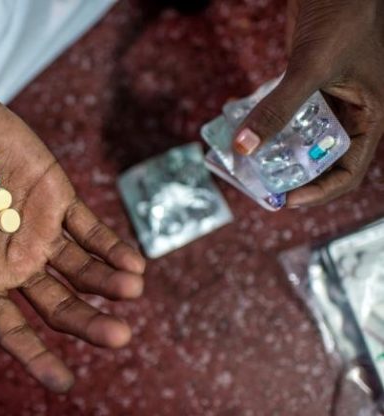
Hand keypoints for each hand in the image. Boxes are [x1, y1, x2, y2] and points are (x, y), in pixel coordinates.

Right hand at [0, 73, 145, 391]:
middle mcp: (16, 261)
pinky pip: (91, 230)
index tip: (67, 384)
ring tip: (132, 289)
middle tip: (119, 338)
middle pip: (59, 305)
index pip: (14, 329)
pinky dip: (112, 247)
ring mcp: (40, 230)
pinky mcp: (59, 198)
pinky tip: (133, 263)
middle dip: (89, 323)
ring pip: (82, 270)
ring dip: (109, 284)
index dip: (38, 358)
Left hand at [232, 0, 383, 206]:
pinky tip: (242, 127)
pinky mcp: (308, 86)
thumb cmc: (343, 17)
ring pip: (301, 138)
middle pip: (321, 160)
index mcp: (369, 118)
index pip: (348, 172)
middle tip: (260, 185)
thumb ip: (278, 108)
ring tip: (246, 163)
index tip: (286, 200)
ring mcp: (328, 100)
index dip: (319, 192)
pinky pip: (287, 114)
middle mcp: (350, 114)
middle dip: (292, 175)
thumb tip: (244, 146)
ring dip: (275, 150)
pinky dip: (267, 122)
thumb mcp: (311, 68)